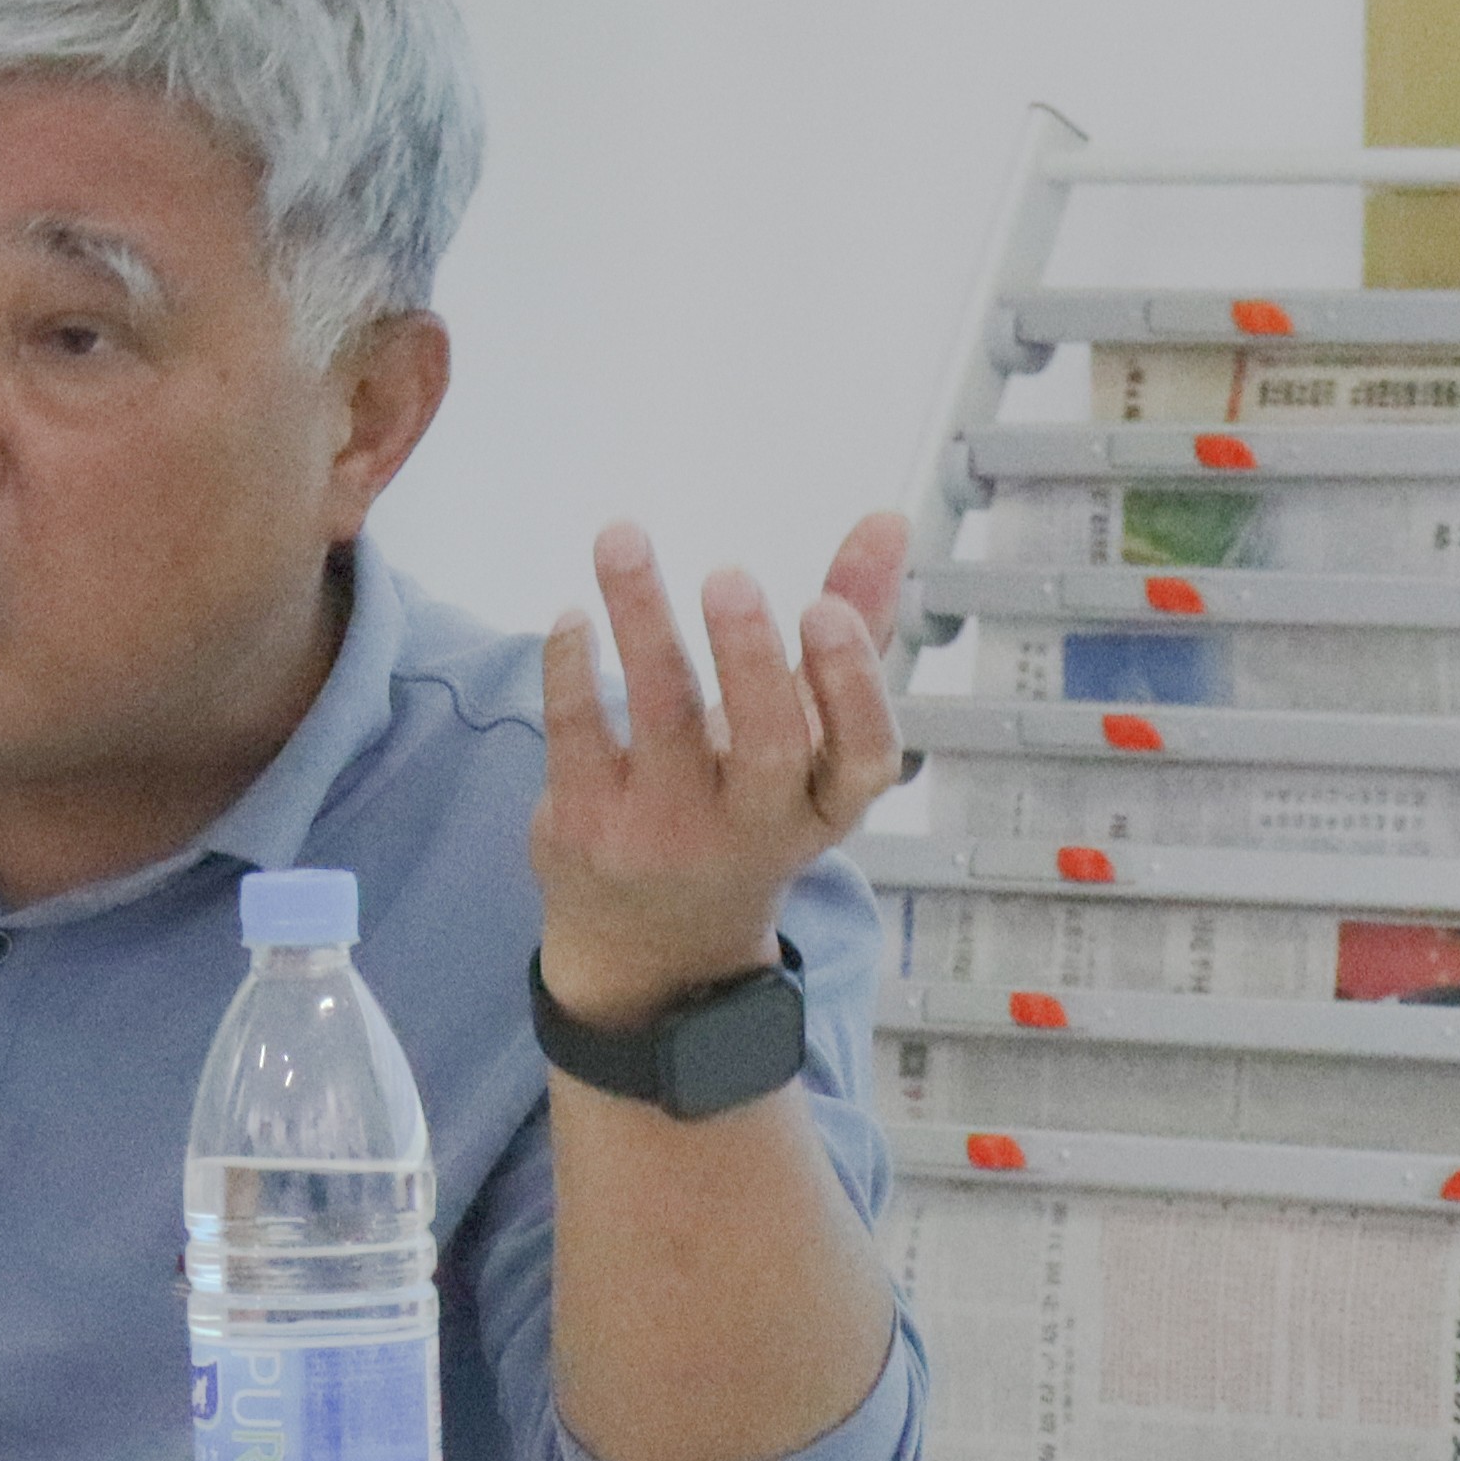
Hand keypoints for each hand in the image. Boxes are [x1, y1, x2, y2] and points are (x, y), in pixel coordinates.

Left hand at [532, 511, 909, 1029]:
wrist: (652, 940)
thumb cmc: (746, 805)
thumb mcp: (808, 738)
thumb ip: (853, 628)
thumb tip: (887, 519)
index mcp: (823, 804)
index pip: (861, 755)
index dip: (849, 683)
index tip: (822, 607)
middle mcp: (753, 829)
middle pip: (767, 744)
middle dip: (748, 656)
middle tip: (730, 577)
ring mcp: (666, 833)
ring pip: (660, 717)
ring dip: (643, 619)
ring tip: (623, 537)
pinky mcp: (588, 827)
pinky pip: (578, 734)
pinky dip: (571, 667)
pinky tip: (575, 614)